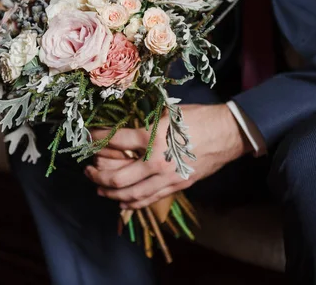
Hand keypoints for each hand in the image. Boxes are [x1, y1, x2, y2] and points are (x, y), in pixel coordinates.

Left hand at [85, 104, 250, 208]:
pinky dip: (133, 203)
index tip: (89, 139)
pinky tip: (122, 202)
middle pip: (117, 177)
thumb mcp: (168, 113)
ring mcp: (168, 178)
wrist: (228, 133)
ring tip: (99, 189)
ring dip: (111, 193)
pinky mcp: (178, 186)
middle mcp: (156, 161)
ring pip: (131, 194)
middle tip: (87, 171)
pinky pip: (150, 199)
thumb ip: (147, 124)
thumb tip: (128, 129)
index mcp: (152, 138)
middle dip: (97, 175)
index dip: (98, 140)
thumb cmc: (198, 118)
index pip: (115, 141)